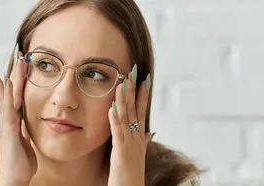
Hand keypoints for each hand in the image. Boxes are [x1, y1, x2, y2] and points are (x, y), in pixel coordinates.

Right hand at [0, 44, 34, 185]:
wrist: (14, 177)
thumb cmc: (21, 163)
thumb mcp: (26, 143)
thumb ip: (26, 132)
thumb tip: (28, 127)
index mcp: (13, 120)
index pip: (12, 94)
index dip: (13, 78)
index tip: (15, 63)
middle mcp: (7, 117)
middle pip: (9, 88)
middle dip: (12, 70)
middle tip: (16, 51)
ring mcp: (7, 122)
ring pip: (9, 93)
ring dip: (13, 75)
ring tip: (16, 58)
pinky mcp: (9, 128)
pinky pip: (9, 107)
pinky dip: (9, 93)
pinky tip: (12, 81)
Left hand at [108, 65, 154, 185]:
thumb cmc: (131, 177)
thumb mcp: (139, 156)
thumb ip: (144, 142)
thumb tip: (151, 132)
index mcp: (138, 139)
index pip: (141, 112)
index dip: (142, 95)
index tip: (144, 79)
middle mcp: (136, 139)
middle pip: (136, 110)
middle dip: (135, 90)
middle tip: (135, 72)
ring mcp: (130, 145)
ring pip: (127, 118)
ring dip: (125, 99)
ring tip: (123, 82)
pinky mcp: (121, 152)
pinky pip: (118, 133)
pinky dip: (115, 119)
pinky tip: (112, 106)